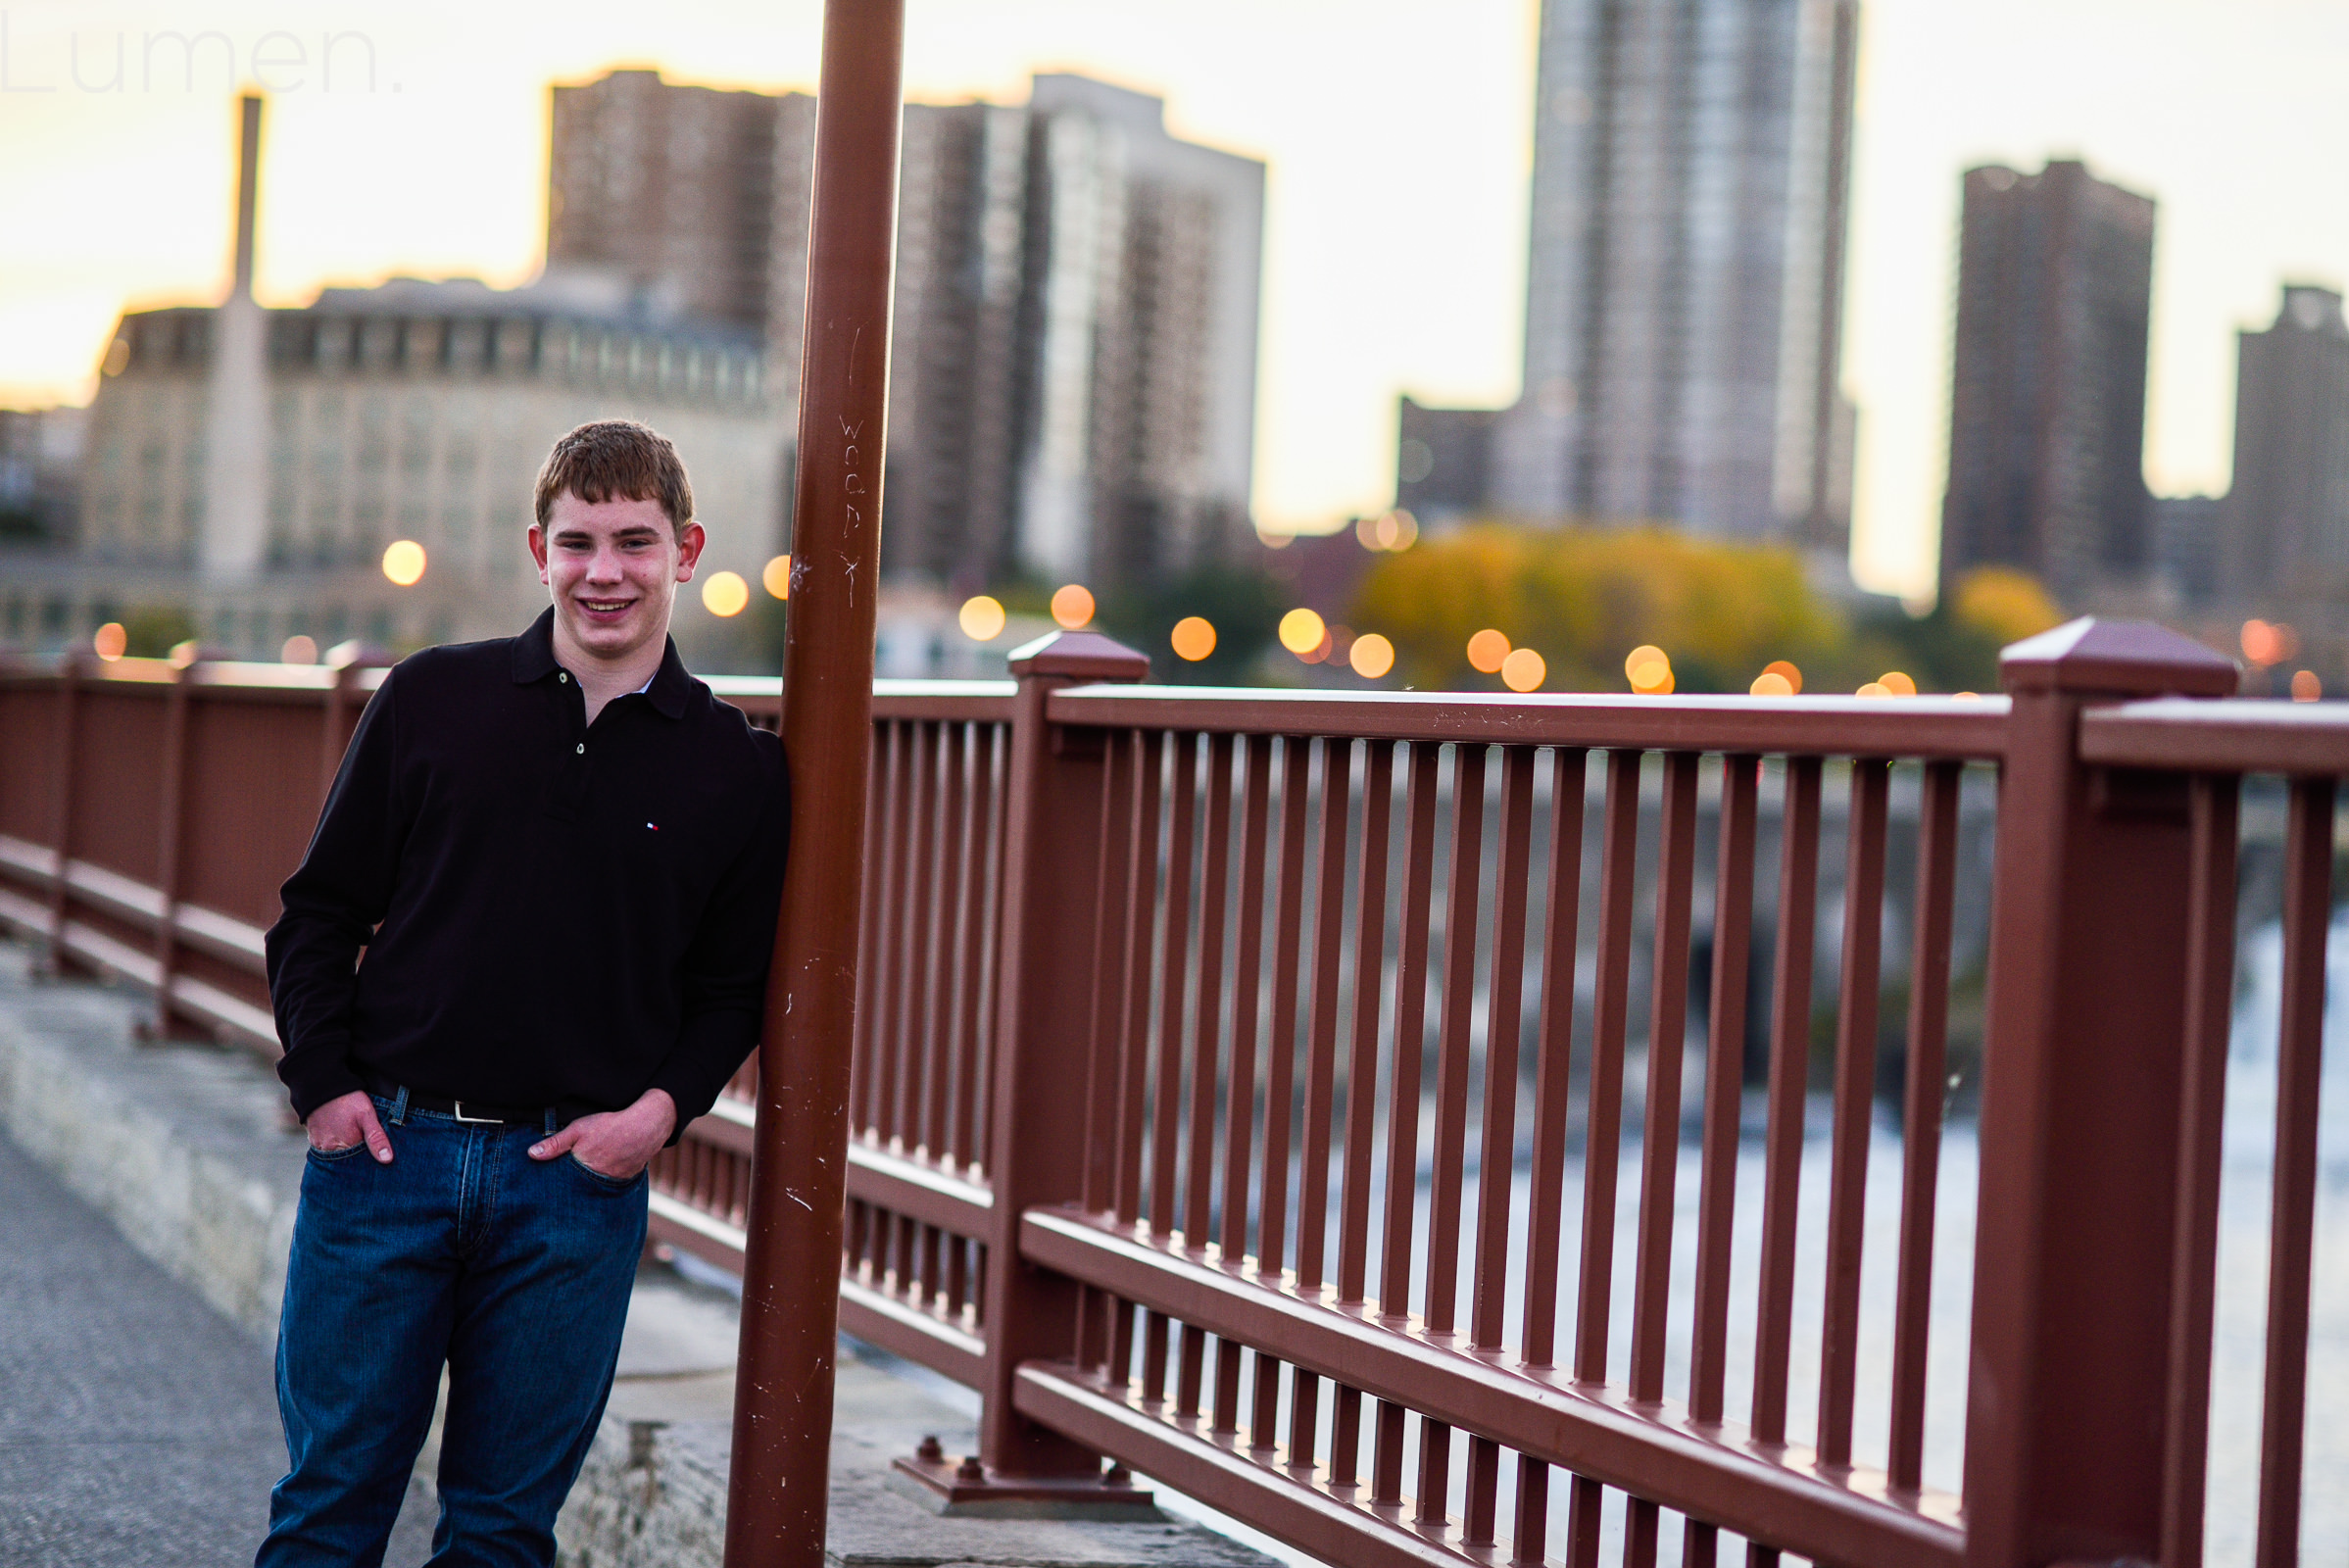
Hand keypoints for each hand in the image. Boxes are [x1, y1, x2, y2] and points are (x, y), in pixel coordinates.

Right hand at [307, 1090, 392, 1161]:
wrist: (323, 1084)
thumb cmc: (348, 1099)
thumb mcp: (367, 1116)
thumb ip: (377, 1138)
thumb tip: (387, 1160)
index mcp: (343, 1147)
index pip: (359, 1164)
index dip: (370, 1160)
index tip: (379, 1157)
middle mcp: (328, 1150)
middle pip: (347, 1161)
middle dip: (358, 1157)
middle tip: (365, 1142)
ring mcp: (318, 1145)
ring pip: (337, 1155)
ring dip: (346, 1151)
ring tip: (353, 1136)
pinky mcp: (313, 1139)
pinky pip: (326, 1148)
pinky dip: (336, 1145)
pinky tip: (343, 1136)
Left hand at [528, 1089, 675, 1181]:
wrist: (647, 1126)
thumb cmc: (610, 1125)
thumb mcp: (578, 1129)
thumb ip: (555, 1143)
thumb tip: (531, 1154)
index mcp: (582, 1169)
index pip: (562, 1183)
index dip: (555, 1183)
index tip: (547, 1186)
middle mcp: (597, 1180)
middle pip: (578, 1188)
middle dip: (572, 1187)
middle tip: (569, 1182)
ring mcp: (613, 1182)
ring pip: (595, 1187)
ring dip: (590, 1184)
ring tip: (588, 1176)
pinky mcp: (626, 1180)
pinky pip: (612, 1184)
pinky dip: (607, 1180)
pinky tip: (605, 1171)